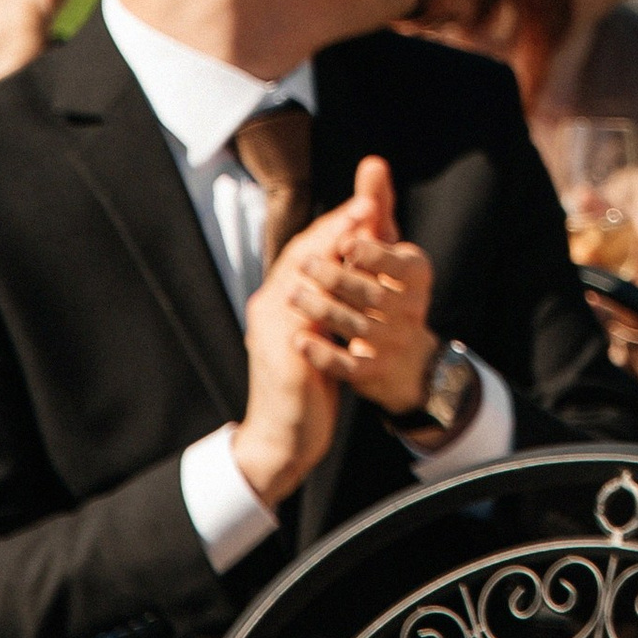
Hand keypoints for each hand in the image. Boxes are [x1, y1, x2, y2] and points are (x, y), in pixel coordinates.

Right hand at [238, 160, 436, 514]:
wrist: (283, 436)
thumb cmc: (305, 382)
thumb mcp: (322, 333)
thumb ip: (334, 298)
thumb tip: (351, 265)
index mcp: (279, 301)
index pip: (306, 250)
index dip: (336, 226)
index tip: (367, 202)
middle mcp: (270, 309)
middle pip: (301, 255)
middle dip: (336, 228)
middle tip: (367, 204)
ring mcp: (272, 331)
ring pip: (300, 279)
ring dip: (332, 253)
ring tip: (362, 232)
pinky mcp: (284, 357)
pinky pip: (303, 320)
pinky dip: (326, 296)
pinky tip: (350, 280)